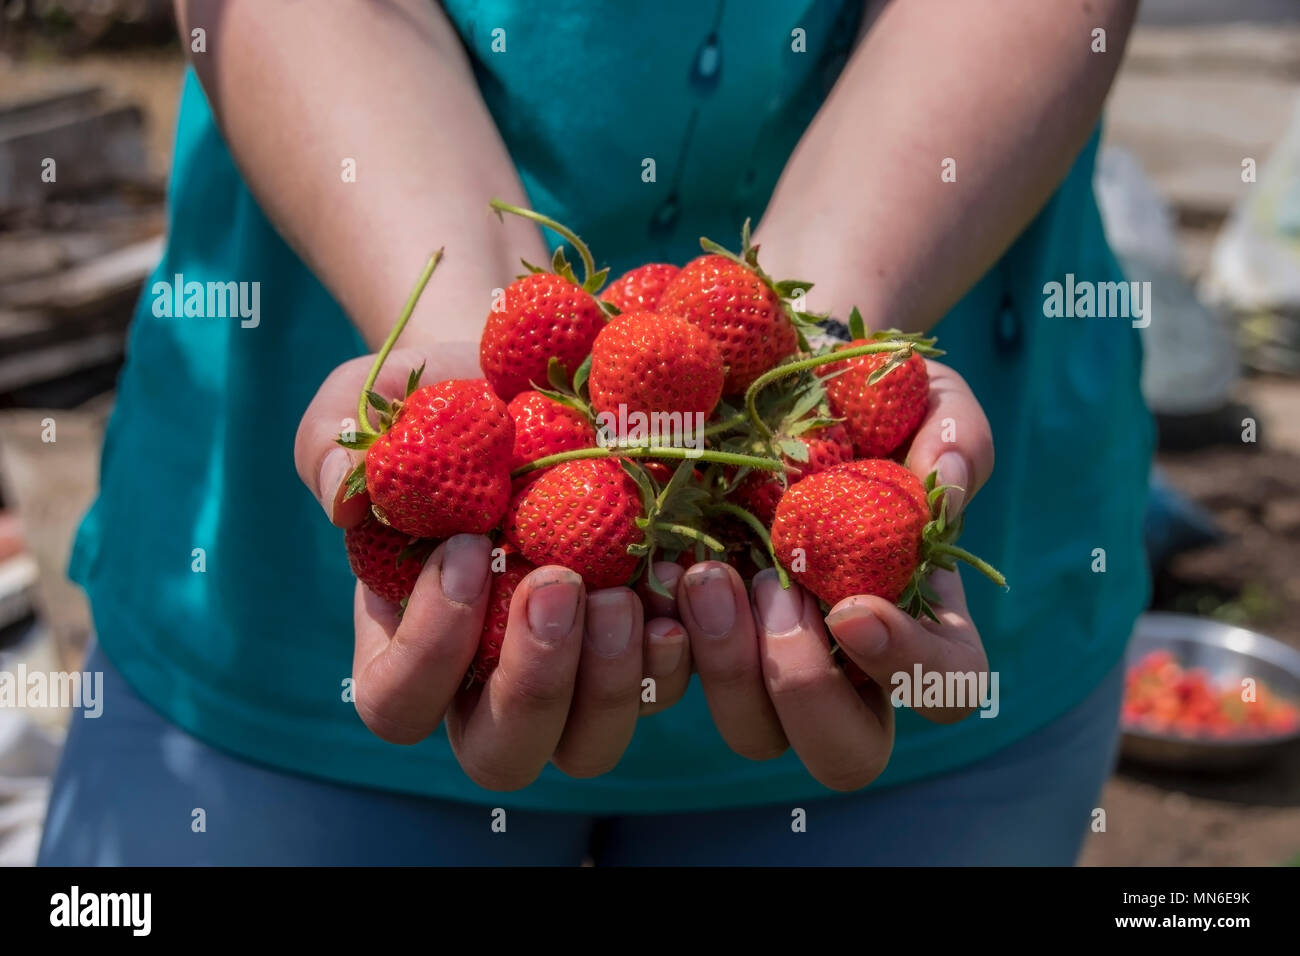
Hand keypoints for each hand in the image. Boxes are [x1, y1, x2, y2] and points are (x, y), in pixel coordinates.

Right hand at [294, 350, 693, 788]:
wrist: (536, 377)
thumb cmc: (440, 398)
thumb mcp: (370, 404)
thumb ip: (334, 447)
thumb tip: (346, 501)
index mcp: (410, 636)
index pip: (398, 703)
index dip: (430, 650)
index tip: (466, 548)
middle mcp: (490, 675)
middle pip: (501, 754)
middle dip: (531, 685)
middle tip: (556, 586)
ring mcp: (574, 670)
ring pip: (588, 745)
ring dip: (609, 683)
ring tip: (624, 593)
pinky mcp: (642, 642)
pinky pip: (664, 687)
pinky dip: (676, 652)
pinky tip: (682, 585)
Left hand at [663, 359, 994, 790]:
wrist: (772, 368)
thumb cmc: (867, 393)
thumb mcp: (930, 396)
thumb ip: (959, 436)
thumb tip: (946, 478)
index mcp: (916, 613)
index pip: (946, 687)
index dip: (910, 669)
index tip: (851, 606)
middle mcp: (842, 657)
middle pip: (846, 754)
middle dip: (806, 691)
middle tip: (776, 593)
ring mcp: (764, 652)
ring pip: (755, 734)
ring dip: (729, 668)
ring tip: (707, 573)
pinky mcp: (692, 630)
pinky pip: (673, 684)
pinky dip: (659, 648)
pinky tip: (648, 581)